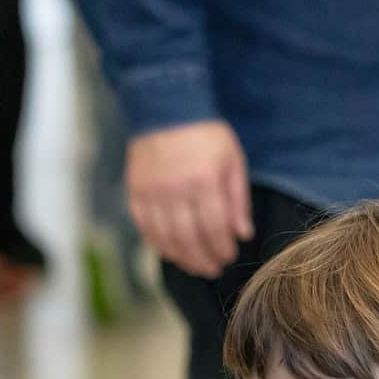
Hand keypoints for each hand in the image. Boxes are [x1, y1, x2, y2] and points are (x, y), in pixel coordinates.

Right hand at [126, 119, 252, 278]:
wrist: (167, 108)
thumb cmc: (207, 135)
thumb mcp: (232, 161)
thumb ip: (237, 200)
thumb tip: (242, 234)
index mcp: (204, 181)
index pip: (213, 226)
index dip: (221, 247)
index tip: (229, 257)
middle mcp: (175, 189)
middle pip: (188, 237)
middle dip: (202, 258)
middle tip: (212, 269)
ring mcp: (152, 191)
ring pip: (164, 235)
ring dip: (180, 256)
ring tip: (194, 266)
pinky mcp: (135, 189)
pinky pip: (143, 225)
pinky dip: (156, 242)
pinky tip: (169, 251)